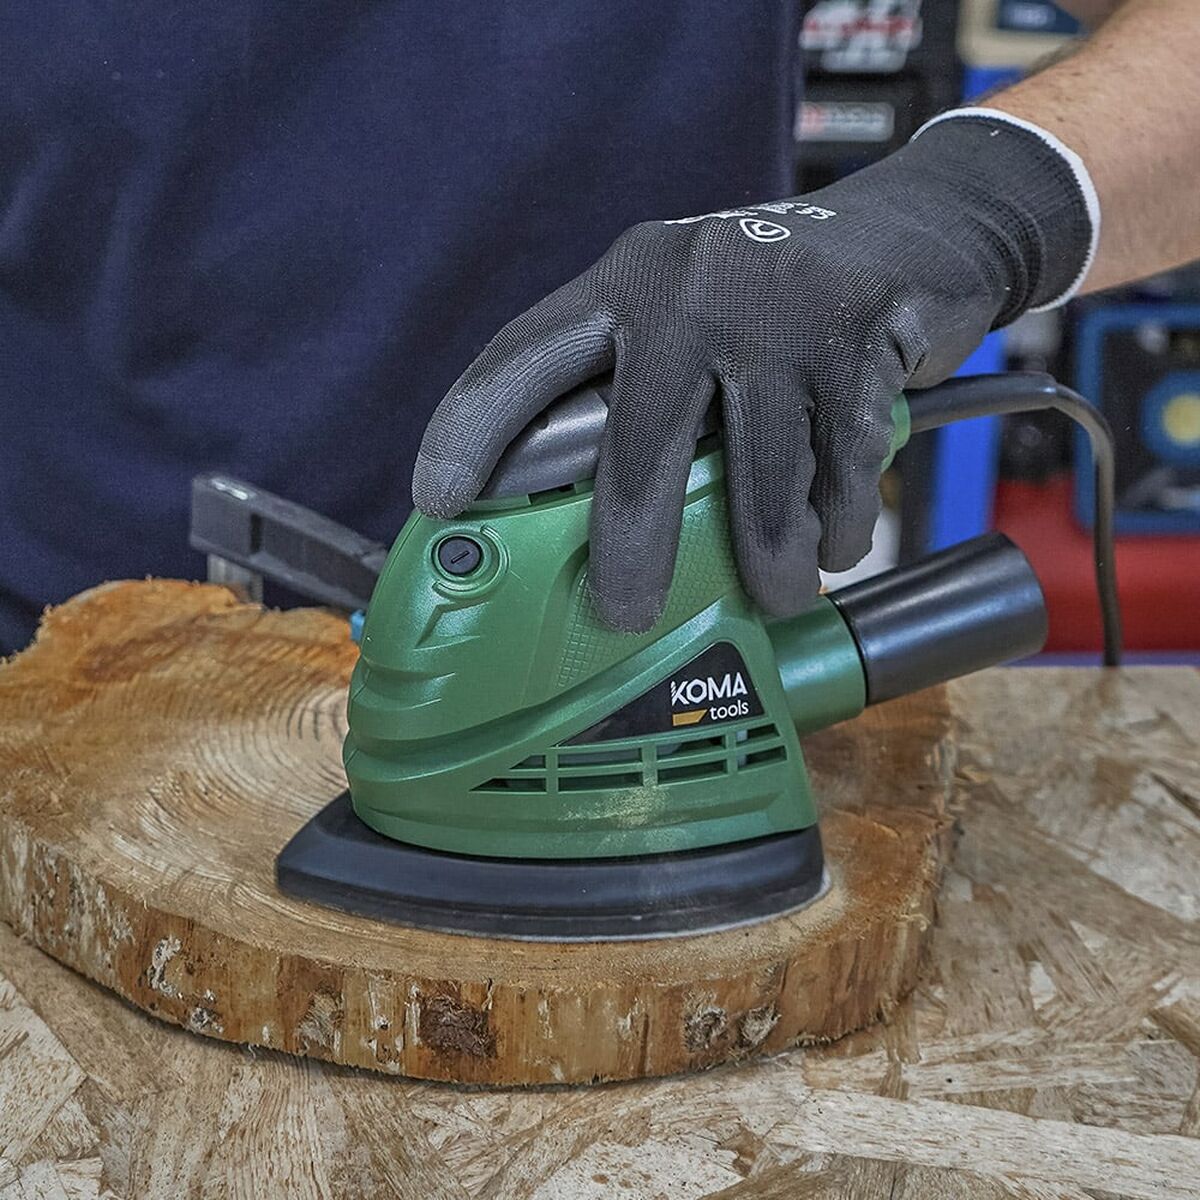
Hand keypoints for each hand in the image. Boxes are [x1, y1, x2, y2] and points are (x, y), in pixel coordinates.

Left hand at [414, 113, 1091, 631]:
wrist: (923, 222)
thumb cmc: (783, 293)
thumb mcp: (693, 309)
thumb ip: (644, 382)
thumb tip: (590, 507)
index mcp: (626, 282)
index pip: (524, 357)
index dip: (469, 429)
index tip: (436, 501)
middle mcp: (687, 288)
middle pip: (637, 447)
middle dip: (631, 549)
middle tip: (625, 615)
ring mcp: (775, 311)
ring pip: (757, 474)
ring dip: (769, 554)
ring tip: (777, 593)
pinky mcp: (856, 338)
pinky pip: (841, 465)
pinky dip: (840, 521)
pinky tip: (838, 542)